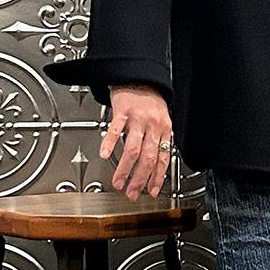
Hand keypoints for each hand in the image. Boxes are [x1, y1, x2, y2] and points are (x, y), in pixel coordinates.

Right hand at [102, 83, 172, 198]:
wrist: (138, 76)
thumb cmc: (148, 100)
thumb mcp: (160, 121)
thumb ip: (158, 141)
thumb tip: (156, 167)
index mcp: (164, 129)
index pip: (162, 159)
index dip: (157, 178)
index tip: (151, 191)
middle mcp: (153, 125)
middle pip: (148, 158)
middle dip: (140, 179)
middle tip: (132, 193)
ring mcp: (138, 118)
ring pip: (133, 149)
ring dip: (125, 169)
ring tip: (118, 182)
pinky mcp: (123, 111)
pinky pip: (116, 130)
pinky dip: (110, 143)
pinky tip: (105, 154)